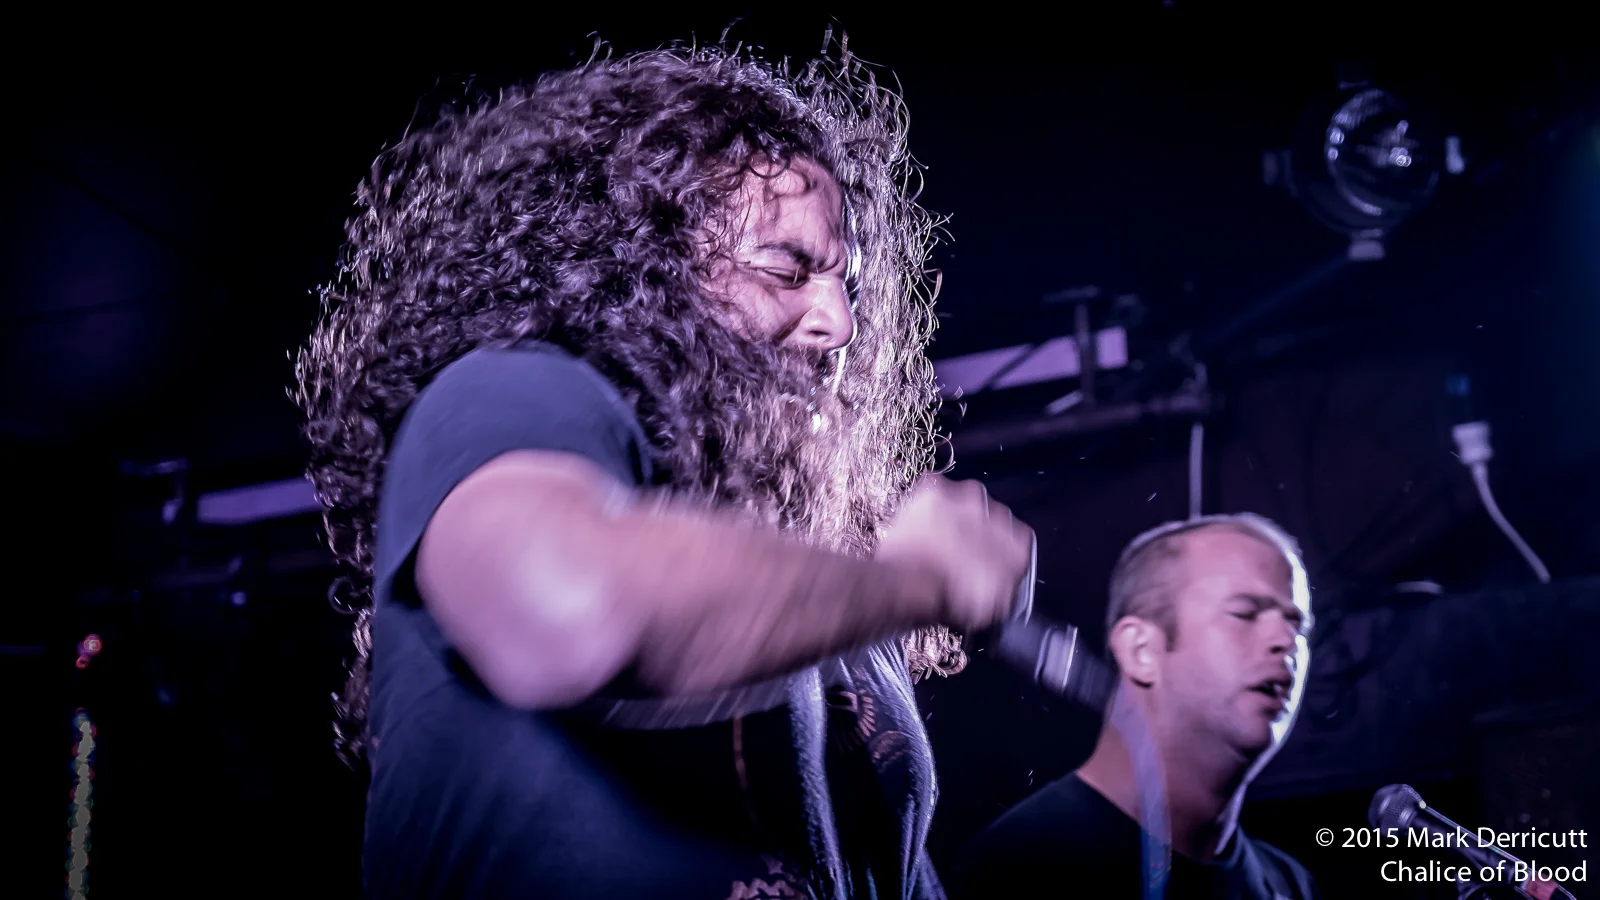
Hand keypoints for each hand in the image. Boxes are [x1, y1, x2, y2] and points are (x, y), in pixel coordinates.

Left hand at [876, 474, 1034, 632]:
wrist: (911, 583)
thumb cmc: (950, 600)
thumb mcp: (989, 607)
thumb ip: (1003, 587)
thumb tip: (999, 586)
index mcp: (1018, 547)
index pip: (1016, 545)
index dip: (997, 556)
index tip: (983, 566)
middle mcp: (1000, 516)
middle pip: (993, 520)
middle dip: (977, 533)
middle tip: (957, 554)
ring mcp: (968, 499)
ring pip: (967, 501)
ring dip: (956, 514)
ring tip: (938, 537)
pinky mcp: (937, 490)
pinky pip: (936, 490)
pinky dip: (929, 503)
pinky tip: (921, 522)